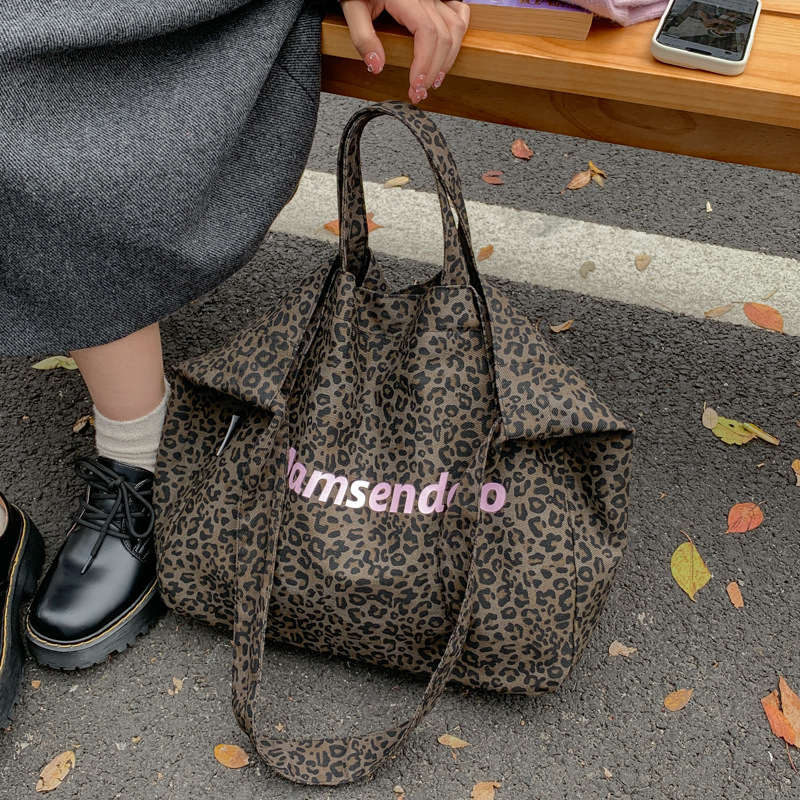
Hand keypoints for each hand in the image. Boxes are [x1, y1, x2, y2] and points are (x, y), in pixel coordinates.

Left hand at [339, 0, 469, 103]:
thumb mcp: (353, 8)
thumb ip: (363, 37)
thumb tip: (376, 67)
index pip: (426, 33)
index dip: (424, 63)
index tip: (415, 85)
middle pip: (443, 36)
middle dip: (434, 70)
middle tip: (419, 93)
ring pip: (455, 28)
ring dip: (448, 59)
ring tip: (434, 81)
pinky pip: (459, 13)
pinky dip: (457, 36)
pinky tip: (447, 55)